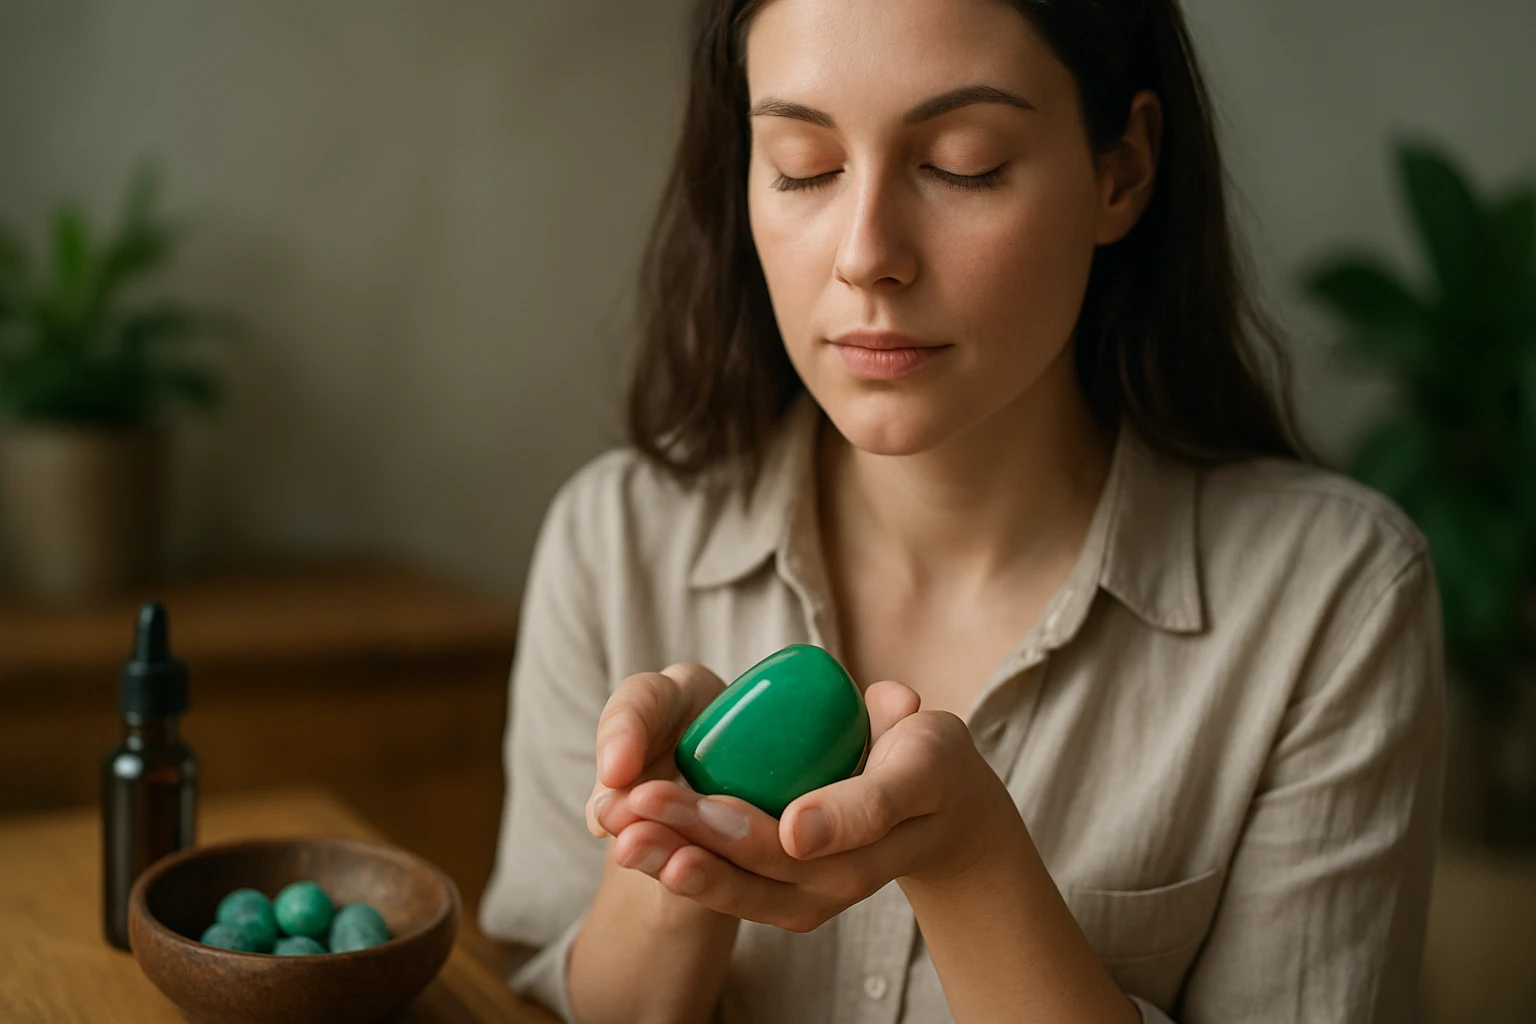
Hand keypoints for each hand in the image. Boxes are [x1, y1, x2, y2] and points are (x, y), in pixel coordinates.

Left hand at [593, 680, 1026, 932]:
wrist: (930, 819)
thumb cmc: (925, 759)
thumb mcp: (924, 741)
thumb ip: (899, 724)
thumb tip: (895, 701)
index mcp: (899, 809)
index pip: (865, 815)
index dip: (829, 820)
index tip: (788, 824)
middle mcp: (854, 870)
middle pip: (783, 862)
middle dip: (710, 837)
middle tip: (648, 804)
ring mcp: (817, 896)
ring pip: (748, 889)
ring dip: (682, 865)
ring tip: (626, 839)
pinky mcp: (785, 901)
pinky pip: (732, 893)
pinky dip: (682, 873)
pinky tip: (632, 847)